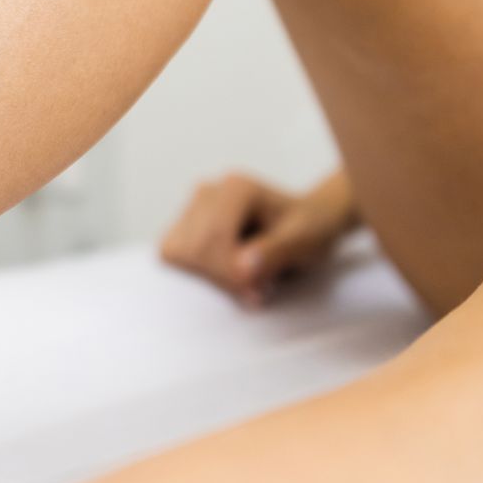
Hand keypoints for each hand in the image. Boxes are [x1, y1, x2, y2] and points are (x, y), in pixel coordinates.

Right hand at [159, 170, 355, 305]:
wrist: (309, 222)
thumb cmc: (309, 229)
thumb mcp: (304, 242)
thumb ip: (275, 252)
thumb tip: (242, 268)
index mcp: (237, 189)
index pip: (212, 238)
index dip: (227, 273)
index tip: (255, 293)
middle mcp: (209, 191)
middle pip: (190, 247)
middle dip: (219, 277)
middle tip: (256, 291)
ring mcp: (194, 205)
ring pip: (175, 250)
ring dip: (207, 275)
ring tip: (244, 281)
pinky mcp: (186, 222)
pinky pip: (173, 253)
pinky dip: (196, 272)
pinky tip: (227, 273)